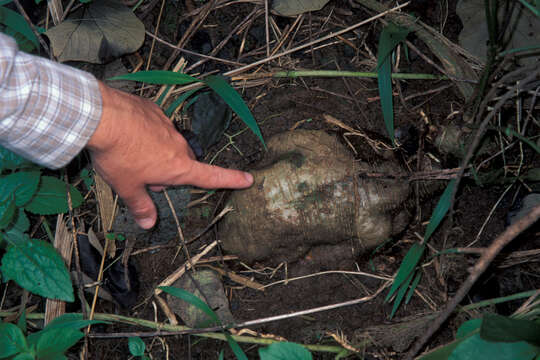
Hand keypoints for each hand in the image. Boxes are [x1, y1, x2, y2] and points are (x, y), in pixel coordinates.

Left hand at [86, 82, 252, 228]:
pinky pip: (156, 126)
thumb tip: (148, 223)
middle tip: (147, 177)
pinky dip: (147, 133)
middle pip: (184, 162)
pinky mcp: (154, 110)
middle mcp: (178, 145)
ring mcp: (167, 125)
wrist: (103, 115)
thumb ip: (140, 205)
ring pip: (169, 144)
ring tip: (131, 154)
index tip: (249, 178)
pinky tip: (128, 134)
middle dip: (171, 171)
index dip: (232, 179)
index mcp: (178, 167)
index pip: (211, 176)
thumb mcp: (127, 186)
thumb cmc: (119, 155)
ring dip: (157, 152)